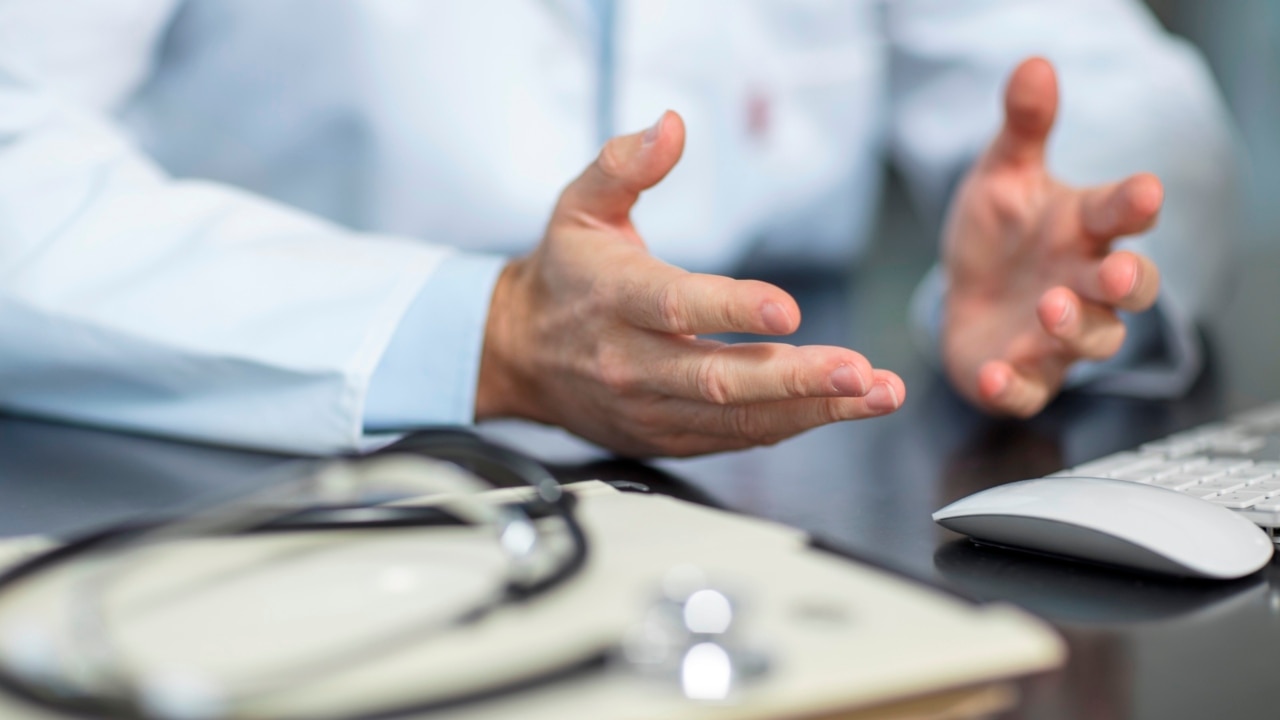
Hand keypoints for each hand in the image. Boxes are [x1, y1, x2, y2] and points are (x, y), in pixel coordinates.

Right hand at [476, 112, 904, 456]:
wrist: (518, 354)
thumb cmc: (564, 276)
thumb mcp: (579, 207)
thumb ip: (624, 164)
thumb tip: (671, 126)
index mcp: (616, 299)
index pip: (675, 307)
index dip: (732, 310)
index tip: (788, 309)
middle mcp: (633, 363)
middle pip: (718, 379)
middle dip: (795, 379)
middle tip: (858, 374)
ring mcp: (651, 408)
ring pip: (737, 419)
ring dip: (812, 411)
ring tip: (875, 396)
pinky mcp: (668, 436)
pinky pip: (735, 438)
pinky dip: (790, 426)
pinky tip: (839, 410)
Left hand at [942, 58, 1162, 416]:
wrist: (963, 294)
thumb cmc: (998, 234)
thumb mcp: (1002, 175)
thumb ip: (1022, 129)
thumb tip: (1033, 66)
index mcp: (1083, 230)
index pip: (1120, 214)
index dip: (1134, 205)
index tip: (1145, 190)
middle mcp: (1082, 284)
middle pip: (1127, 290)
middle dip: (1125, 282)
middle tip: (1112, 271)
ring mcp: (1056, 335)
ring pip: (1091, 341)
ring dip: (1074, 328)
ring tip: (1049, 308)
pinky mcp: (1023, 375)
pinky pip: (1030, 390)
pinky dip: (1016, 387)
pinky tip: (996, 377)